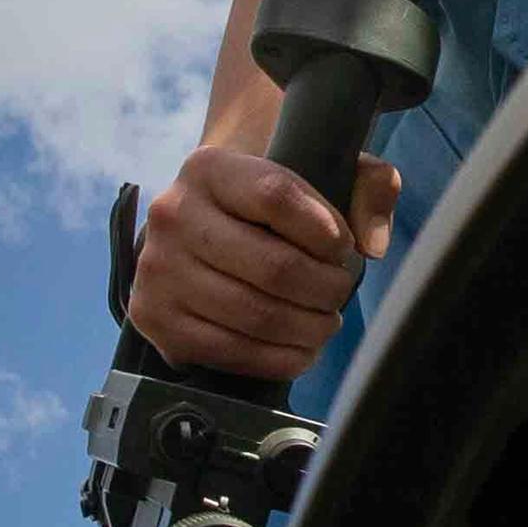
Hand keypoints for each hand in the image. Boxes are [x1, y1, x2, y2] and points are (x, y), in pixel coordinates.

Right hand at [125, 145, 399, 379]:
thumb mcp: (321, 170)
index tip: (343, 247)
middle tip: (339, 291)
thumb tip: (372, 245)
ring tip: (325, 321)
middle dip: (325, 289)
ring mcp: (157, 271)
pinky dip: (279, 359)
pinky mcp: (155, 319)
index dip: (325, 230)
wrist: (204, 227)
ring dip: (308, 328)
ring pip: (256, 315)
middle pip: (274, 267)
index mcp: (209, 168)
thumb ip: (369, 185)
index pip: (276, 196)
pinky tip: (301, 348)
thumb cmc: (271, 202)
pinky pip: (231, 352)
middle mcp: (172, 215)